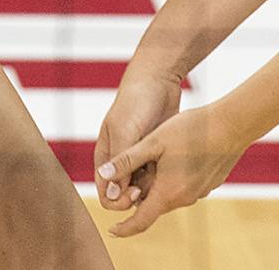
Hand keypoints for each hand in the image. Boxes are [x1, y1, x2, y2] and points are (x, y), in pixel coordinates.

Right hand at [94, 67, 182, 213]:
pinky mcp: (156, 152)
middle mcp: (121, 160)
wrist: (158, 78)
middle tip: (154, 186)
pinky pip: (157, 174)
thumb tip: (112, 194)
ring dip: (152, 186)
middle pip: (125, 192)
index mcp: (106, 156)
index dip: (117, 200)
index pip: (105, 192)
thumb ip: (119, 162)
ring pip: (143, 185)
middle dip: (137, 195)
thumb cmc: (136, 102)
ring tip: (164, 176)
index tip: (134, 194)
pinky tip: (173, 169)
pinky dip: (163, 176)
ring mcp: (139, 156)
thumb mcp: (125, 131)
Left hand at [97, 102, 247, 236]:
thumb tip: (104, 175)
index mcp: (167, 193)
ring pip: (171, 193)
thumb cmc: (191, 130)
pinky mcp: (210, 183)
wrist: (232, 125)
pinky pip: (186, 186)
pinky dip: (177, 177)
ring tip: (160, 156)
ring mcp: (199, 192)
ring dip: (161, 182)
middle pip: (155, 204)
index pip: (140, 221)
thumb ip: (127, 160)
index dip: (124, 228)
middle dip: (143, 191)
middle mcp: (184, 199)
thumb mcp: (154, 141)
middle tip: (139, 168)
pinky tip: (181, 153)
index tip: (112, 230)